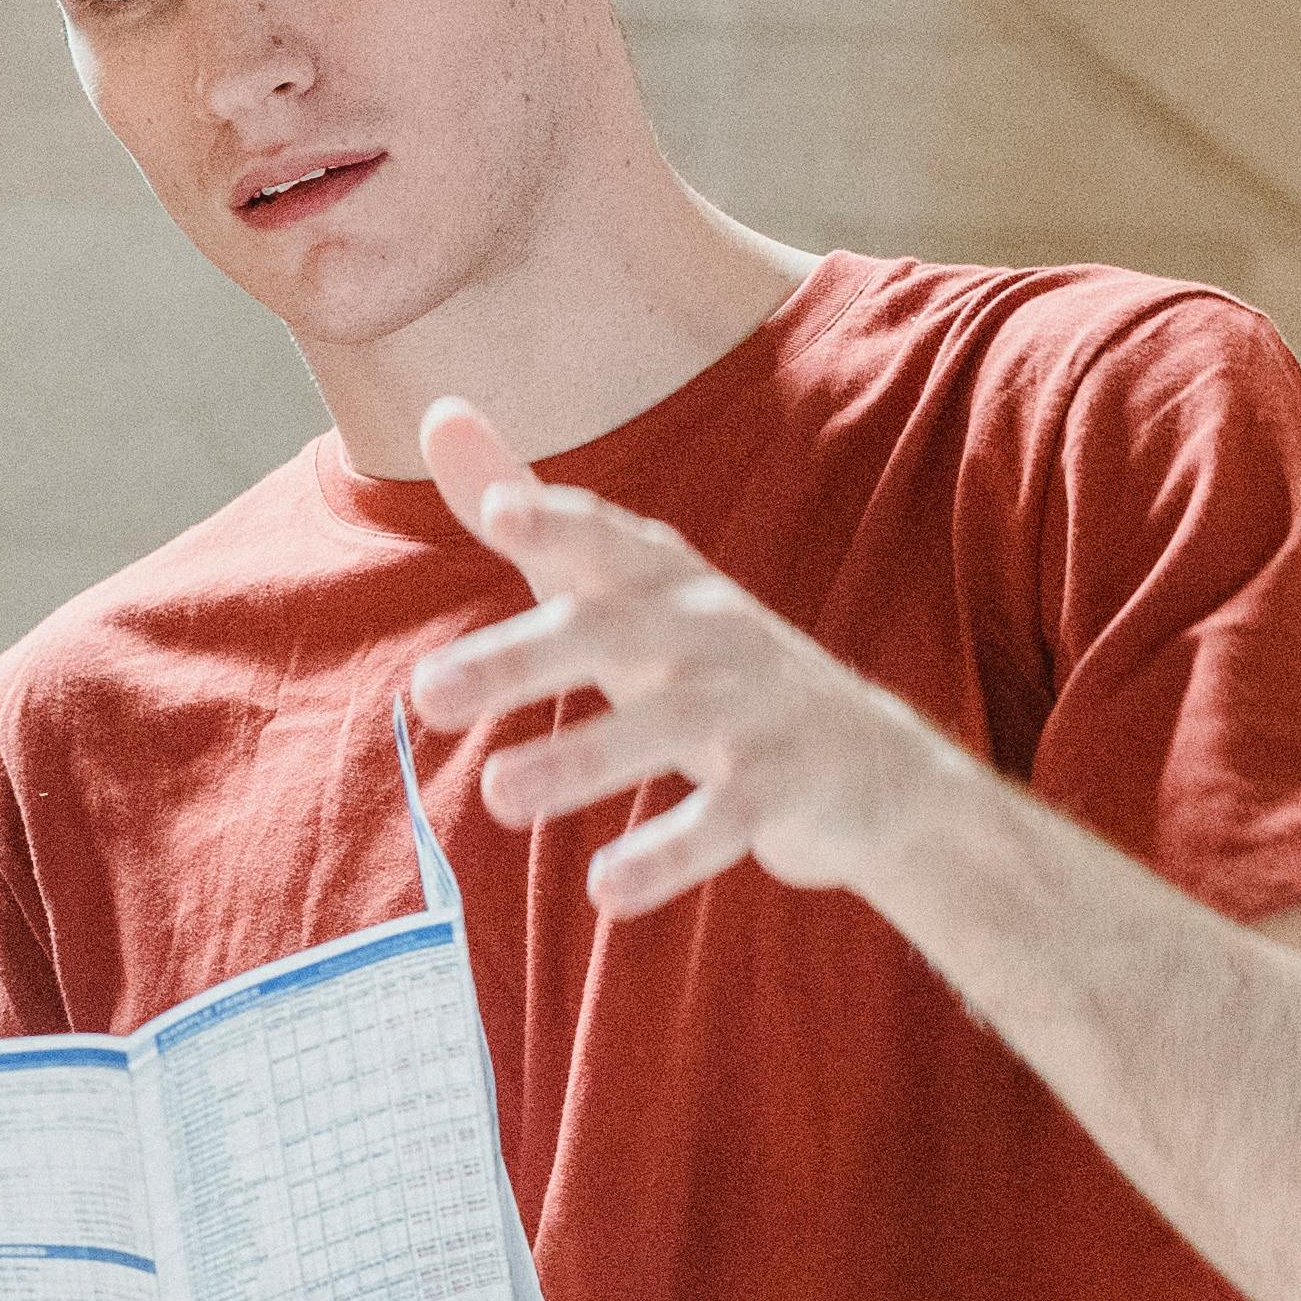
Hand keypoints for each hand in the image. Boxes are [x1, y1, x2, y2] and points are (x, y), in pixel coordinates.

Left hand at [407, 397, 973, 915]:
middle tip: (428, 693)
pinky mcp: (792, 786)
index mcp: (665, 582)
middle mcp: (711, 630)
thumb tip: (441, 413)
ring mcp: (758, 704)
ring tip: (499, 795)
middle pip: (613, 631)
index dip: (557, 522)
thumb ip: (534, 519)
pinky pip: (730, 818)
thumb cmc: (710, 665)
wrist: (872, 766)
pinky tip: (606, 887)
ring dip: (583, 758)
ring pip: (671, 726)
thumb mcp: (623, 590)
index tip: (501, 512)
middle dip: (522, 658)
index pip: (606, 540)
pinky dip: (669, 852)